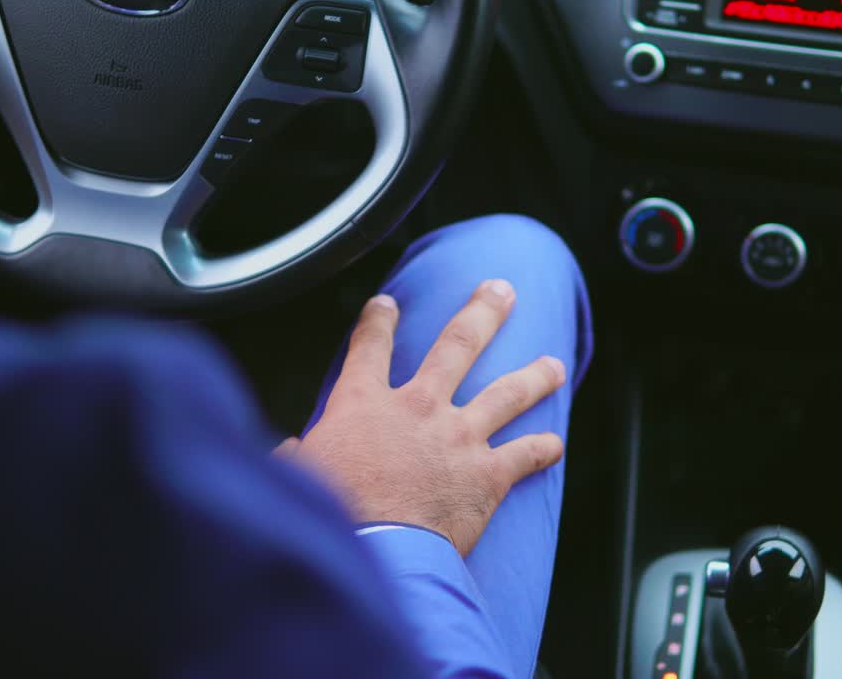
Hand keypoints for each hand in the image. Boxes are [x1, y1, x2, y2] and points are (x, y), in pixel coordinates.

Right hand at [295, 279, 566, 555]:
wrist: (377, 551)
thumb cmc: (332, 514)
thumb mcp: (299, 477)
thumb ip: (295, 459)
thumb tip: (286, 455)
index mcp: (364, 403)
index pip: (370, 347)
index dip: (378, 322)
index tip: (386, 304)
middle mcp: (418, 407)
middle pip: (458, 345)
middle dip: (483, 312)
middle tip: (503, 290)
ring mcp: (459, 437)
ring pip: (507, 393)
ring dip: (534, 376)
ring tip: (555, 363)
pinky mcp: (488, 474)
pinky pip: (524, 455)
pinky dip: (543, 449)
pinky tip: (555, 445)